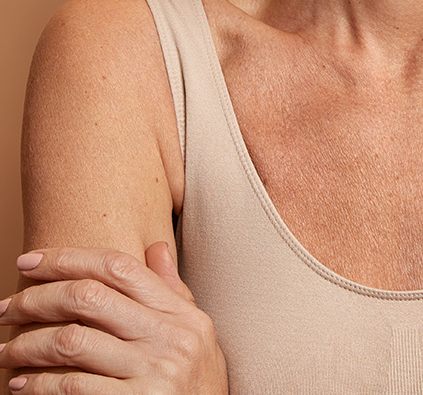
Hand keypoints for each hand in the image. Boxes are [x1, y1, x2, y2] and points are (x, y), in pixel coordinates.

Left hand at [0, 243, 227, 393]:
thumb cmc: (198, 388)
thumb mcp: (196, 336)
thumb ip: (172, 292)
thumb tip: (154, 247)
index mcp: (181, 314)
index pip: (118, 267)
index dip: (68, 258)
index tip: (30, 261)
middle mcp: (168, 337)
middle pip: (89, 297)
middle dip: (37, 299)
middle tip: (5, 308)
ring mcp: (151, 374)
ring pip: (72, 341)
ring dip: (28, 344)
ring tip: (7, 349)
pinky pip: (72, 387)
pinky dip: (38, 384)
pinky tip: (21, 384)